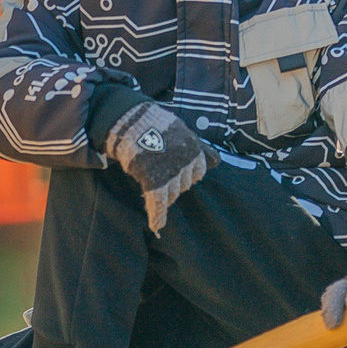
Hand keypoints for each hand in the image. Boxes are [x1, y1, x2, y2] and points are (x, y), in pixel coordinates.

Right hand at [106, 101, 219, 234]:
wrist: (132, 121)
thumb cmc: (153, 123)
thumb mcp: (179, 130)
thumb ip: (191, 146)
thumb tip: (214, 160)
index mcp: (193, 149)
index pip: (197, 171)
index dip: (187, 176)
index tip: (178, 177)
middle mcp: (186, 162)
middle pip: (184, 183)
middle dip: (175, 185)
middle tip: (163, 184)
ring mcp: (170, 172)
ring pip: (171, 193)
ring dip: (165, 197)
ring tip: (157, 199)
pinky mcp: (153, 180)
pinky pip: (157, 202)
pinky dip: (157, 215)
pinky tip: (156, 226)